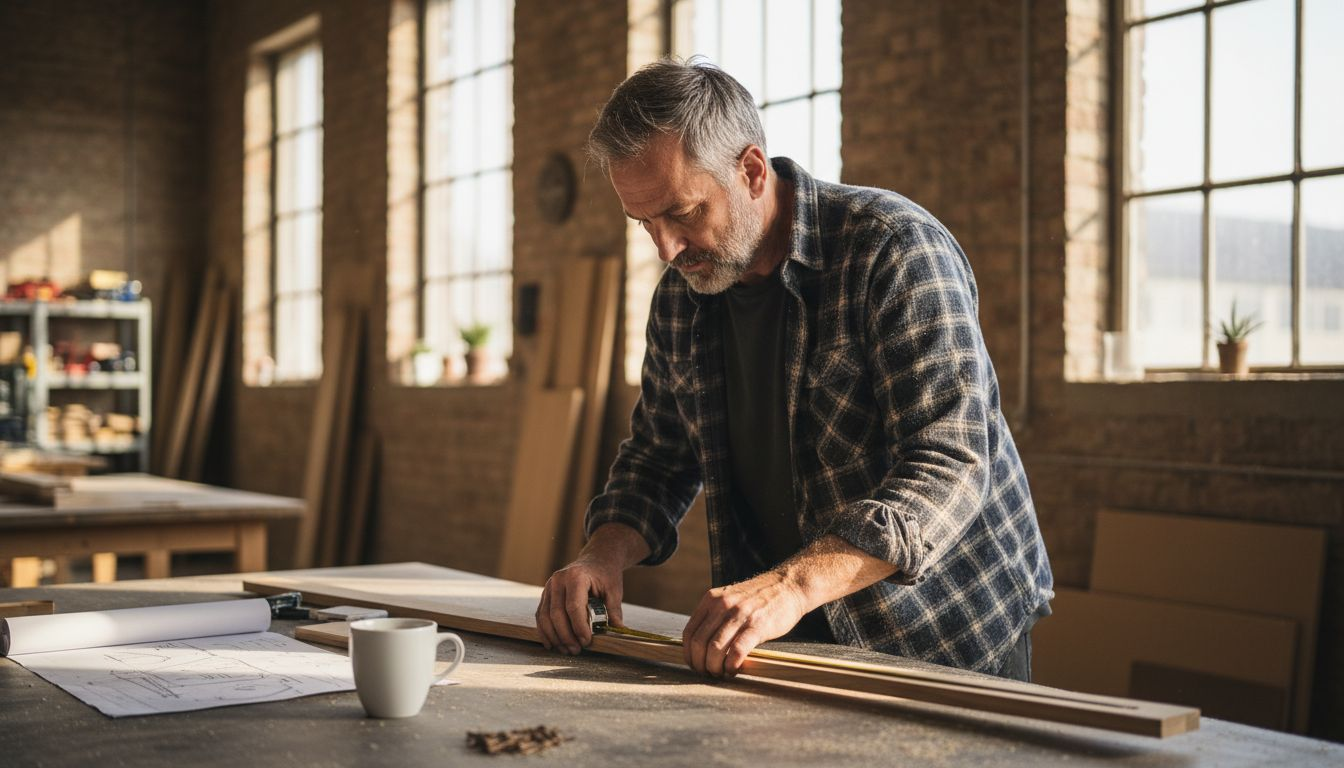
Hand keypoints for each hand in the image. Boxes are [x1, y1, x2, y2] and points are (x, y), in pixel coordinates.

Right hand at [535, 555, 623, 655]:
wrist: (596, 560)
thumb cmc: (605, 575)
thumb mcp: (614, 591)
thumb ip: (613, 611)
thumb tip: (617, 632)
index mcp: (576, 576)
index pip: (574, 606)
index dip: (579, 627)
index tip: (587, 641)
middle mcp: (558, 580)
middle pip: (557, 614)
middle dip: (566, 636)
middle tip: (576, 650)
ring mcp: (549, 587)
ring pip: (545, 617)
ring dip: (555, 637)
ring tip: (567, 650)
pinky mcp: (545, 595)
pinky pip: (540, 616)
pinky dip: (545, 632)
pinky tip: (553, 644)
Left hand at [682, 570, 808, 677]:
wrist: (788, 586)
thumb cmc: (759, 598)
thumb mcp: (729, 598)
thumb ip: (714, 616)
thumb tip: (700, 645)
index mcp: (711, 599)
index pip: (689, 632)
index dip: (689, 654)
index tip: (694, 664)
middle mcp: (722, 605)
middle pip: (699, 643)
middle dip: (700, 664)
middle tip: (707, 673)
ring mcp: (739, 614)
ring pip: (714, 649)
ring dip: (714, 667)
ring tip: (720, 673)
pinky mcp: (757, 626)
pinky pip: (736, 651)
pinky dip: (731, 665)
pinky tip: (734, 669)